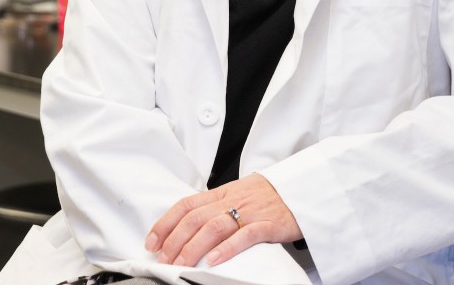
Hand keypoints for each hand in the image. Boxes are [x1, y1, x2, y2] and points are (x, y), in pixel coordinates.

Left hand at [145, 173, 301, 267]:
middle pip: (195, 218)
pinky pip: (246, 235)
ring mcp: (250, 212)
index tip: (151, 241)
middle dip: (174, 240)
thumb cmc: (268, 195)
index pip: (186, 205)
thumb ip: (215, 207)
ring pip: (215, 227)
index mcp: (222, 193)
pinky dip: (228, 248)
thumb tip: (187, 225)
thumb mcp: (237, 194)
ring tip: (181, 264)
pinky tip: (215, 260)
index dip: (165, 223)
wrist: (301, 189)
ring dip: (194, 247)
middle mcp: (232, 200)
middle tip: (163, 259)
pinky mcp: (268, 224)